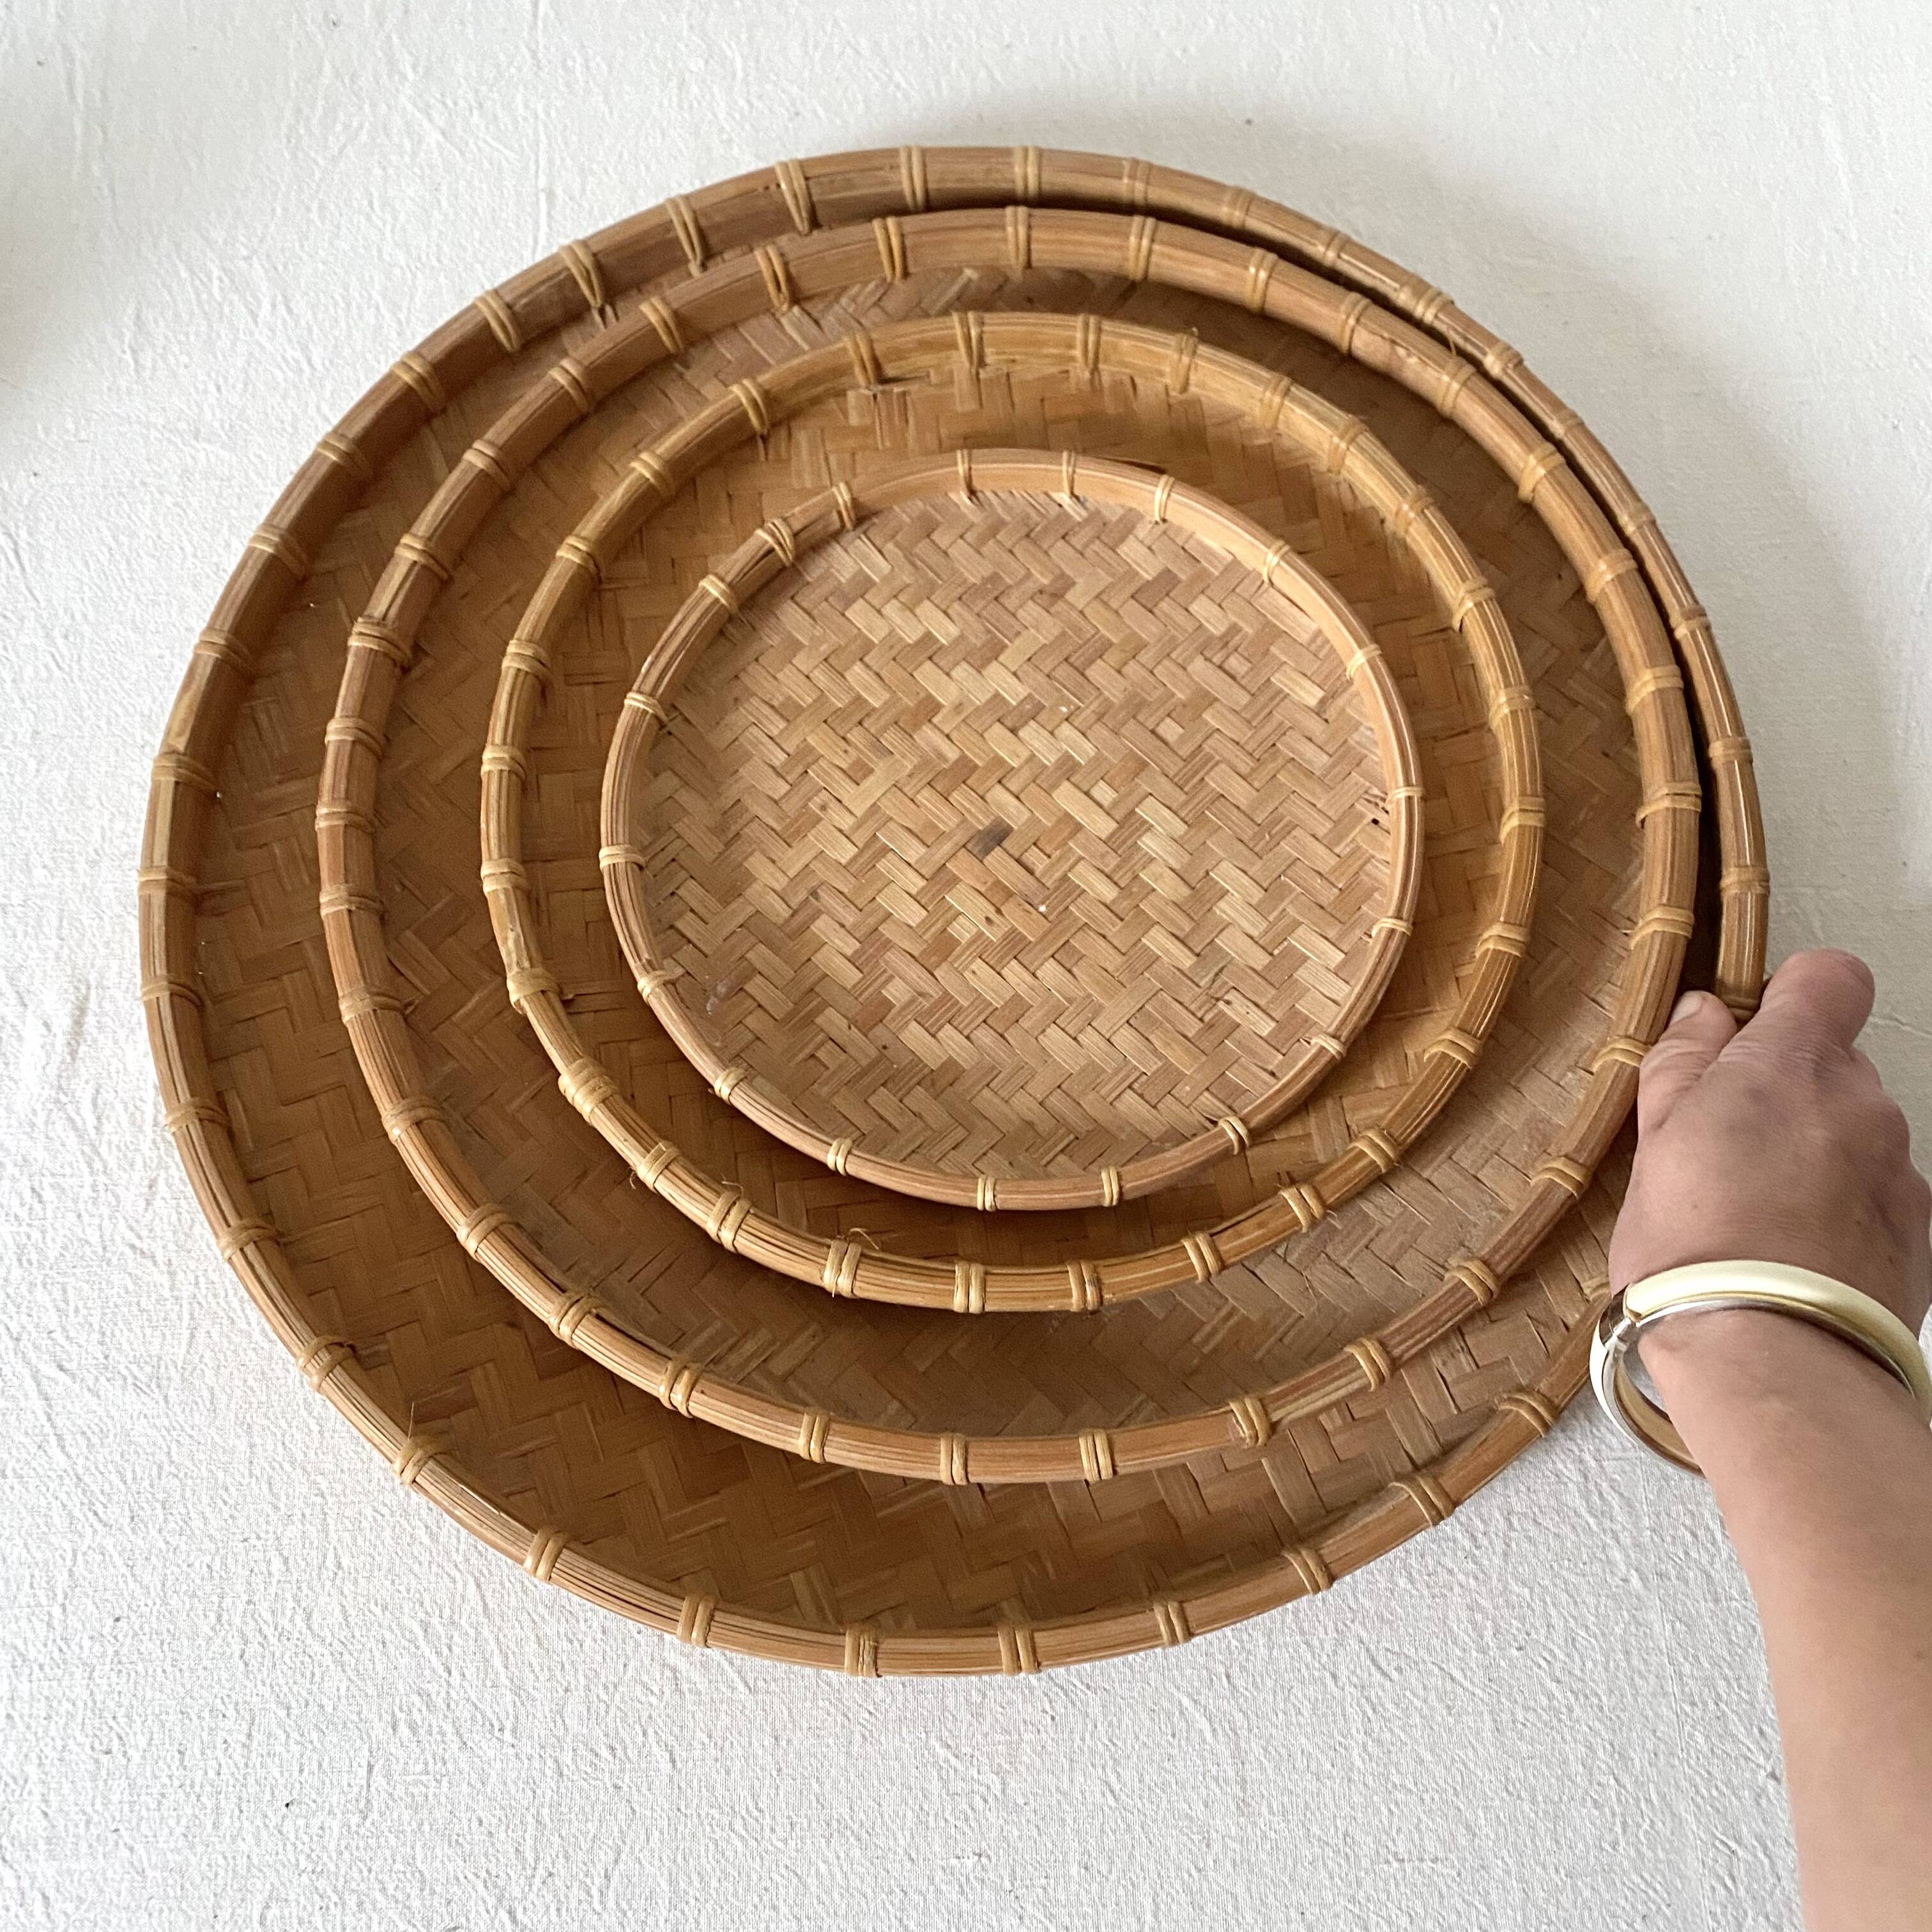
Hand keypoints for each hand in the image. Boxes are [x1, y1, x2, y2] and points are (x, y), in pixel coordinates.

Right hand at [1610, 948, 1931, 1331]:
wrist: (1772, 1358)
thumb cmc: (1696, 1245)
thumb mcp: (1655, 1140)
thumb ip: (1684, 1061)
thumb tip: (1704, 1013)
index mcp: (1793, 1064)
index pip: (1827, 977)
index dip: (1788, 996)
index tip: (1743, 1036)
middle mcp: (1863, 1103)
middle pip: (1833, 1064)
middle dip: (1785, 1091)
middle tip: (1722, 1147)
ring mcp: (1900, 1169)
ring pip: (1853, 1132)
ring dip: (1812, 1153)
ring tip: (1752, 1213)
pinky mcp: (1919, 1231)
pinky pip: (1876, 1194)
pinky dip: (1840, 1209)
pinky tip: (1792, 1252)